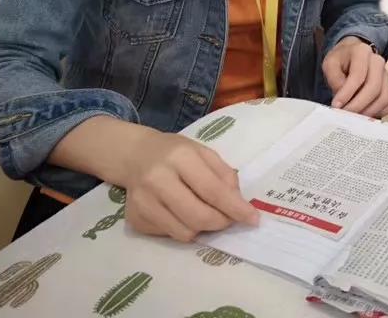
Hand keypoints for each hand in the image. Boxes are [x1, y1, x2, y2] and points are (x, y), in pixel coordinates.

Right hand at [121, 127, 259, 241]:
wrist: (135, 155)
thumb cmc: (176, 153)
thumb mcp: (204, 152)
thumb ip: (224, 175)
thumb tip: (238, 202)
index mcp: (179, 158)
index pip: (212, 190)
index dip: (235, 208)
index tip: (253, 219)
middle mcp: (157, 180)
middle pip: (198, 217)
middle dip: (221, 223)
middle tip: (229, 219)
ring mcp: (142, 202)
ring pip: (184, 232)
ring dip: (202, 229)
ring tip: (203, 212)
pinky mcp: (134, 219)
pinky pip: (169, 235)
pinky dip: (183, 228)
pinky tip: (181, 212)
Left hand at [322, 36, 387, 116]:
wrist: (352, 55)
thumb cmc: (341, 60)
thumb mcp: (330, 64)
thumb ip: (334, 79)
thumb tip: (342, 100)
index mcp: (362, 52)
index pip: (358, 75)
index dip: (347, 92)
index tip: (336, 105)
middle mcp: (378, 62)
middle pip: (374, 87)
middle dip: (358, 105)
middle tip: (345, 115)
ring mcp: (387, 75)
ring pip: (384, 98)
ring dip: (368, 111)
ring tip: (353, 117)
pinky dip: (380, 112)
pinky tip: (366, 114)